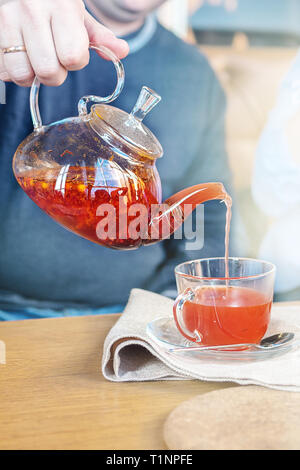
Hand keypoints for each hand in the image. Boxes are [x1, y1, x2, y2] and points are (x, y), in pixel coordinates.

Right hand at [0, 0, 128, 86]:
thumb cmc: (56, 6)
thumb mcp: (80, 18)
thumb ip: (100, 38)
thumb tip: (122, 51)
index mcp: (61, 6)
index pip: (73, 57)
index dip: (75, 62)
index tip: (71, 51)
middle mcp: (32, 10)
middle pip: (48, 72)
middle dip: (55, 74)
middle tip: (54, 60)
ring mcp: (9, 20)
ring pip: (22, 75)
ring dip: (32, 76)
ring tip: (35, 59)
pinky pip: (4, 71)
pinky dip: (13, 72)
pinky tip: (20, 57)